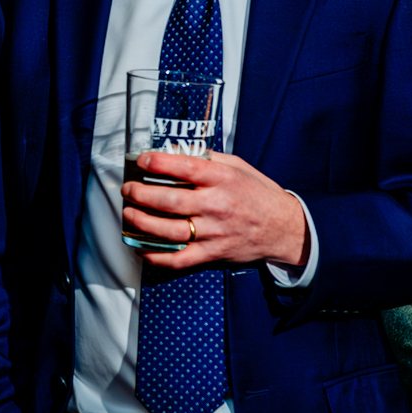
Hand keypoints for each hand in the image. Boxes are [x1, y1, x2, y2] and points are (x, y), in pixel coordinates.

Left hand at [122, 150, 307, 271]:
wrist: (283, 229)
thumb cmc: (258, 194)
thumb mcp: (238, 167)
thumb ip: (209, 160)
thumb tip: (176, 153)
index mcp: (222, 179)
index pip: (185, 167)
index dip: (158, 163)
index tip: (141, 161)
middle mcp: (216, 205)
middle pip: (170, 200)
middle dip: (141, 194)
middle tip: (127, 190)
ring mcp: (213, 232)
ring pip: (169, 230)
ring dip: (142, 223)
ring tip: (128, 214)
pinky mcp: (212, 253)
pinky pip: (178, 259)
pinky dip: (155, 256)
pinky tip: (141, 247)